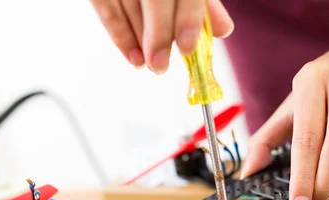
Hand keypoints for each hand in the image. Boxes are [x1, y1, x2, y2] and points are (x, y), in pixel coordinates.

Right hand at [90, 0, 232, 72]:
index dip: (188, 18)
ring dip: (137, 39)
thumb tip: (223, 30)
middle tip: (160, 65)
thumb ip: (203, 5)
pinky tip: (133, 57)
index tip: (187, 48)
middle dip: (157, 33)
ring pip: (127, 4)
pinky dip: (119, 35)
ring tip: (148, 64)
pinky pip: (105, 8)